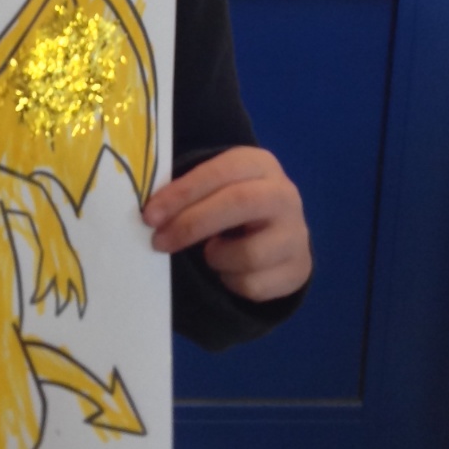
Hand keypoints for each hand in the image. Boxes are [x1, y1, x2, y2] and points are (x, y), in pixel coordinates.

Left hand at [142, 147, 310, 302]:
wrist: (277, 235)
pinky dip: (231, 282)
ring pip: (249, 253)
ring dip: (216, 258)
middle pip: (238, 203)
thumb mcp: (214, 189)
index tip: (150, 215)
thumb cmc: (230, 205)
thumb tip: (150, 213)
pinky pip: (254, 285)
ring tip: (210, 254)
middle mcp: (283, 194)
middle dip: (191, 224)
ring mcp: (296, 233)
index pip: (220, 171)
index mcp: (259, 164)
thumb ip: (188, 192)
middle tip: (159, 241)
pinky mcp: (299, 269)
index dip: (182, 193)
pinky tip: (230, 270)